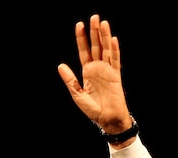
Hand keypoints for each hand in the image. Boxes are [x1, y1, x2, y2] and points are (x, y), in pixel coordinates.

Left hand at [58, 14, 131, 134]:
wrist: (107, 119)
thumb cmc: (93, 110)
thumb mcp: (77, 94)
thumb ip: (70, 80)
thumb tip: (60, 65)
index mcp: (87, 72)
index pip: (84, 51)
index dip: (82, 38)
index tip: (79, 25)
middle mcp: (98, 68)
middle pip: (96, 46)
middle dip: (94, 32)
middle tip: (94, 17)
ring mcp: (108, 71)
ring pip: (106, 50)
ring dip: (105, 36)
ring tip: (103, 23)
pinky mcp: (116, 76)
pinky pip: (115, 61)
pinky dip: (114, 50)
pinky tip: (113, 39)